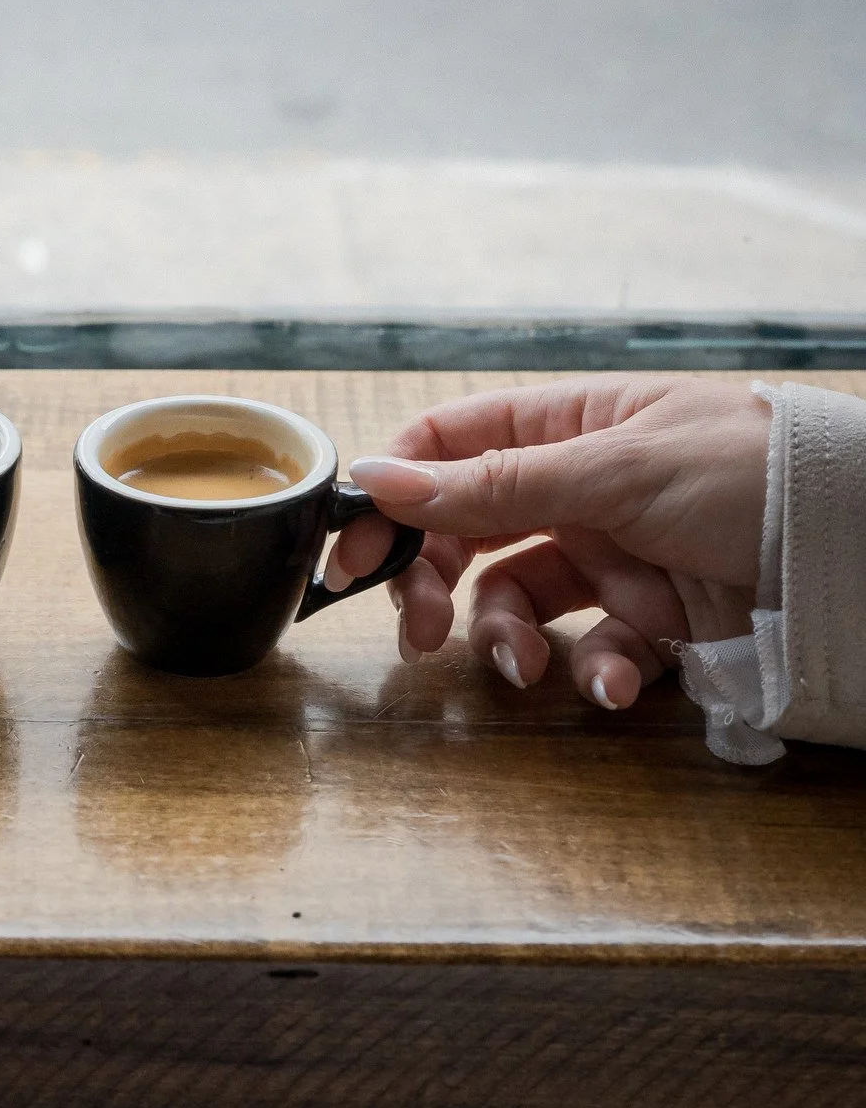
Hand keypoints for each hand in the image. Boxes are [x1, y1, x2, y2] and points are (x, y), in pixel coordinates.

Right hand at [324, 375, 769, 709]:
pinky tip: (608, 682)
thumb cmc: (755, 474)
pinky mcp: (649, 619)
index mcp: (568, 425)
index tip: (353, 553)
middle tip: (417, 633)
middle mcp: (578, 487)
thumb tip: (377, 478)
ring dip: (502, 639)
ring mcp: (612, 554)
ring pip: (514, 599)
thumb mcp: (618, 469)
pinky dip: (586, 671)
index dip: (392, 494)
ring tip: (521, 668)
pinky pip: (586, 648)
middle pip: (464, 531)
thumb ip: (494, 484)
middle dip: (433, 583)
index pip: (448, 444)